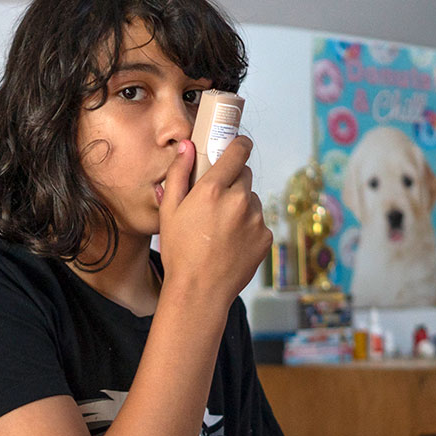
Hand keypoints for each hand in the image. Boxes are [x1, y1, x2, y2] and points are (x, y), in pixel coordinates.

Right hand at [158, 137, 271, 309]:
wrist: (199, 291)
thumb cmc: (179, 252)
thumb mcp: (169, 212)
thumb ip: (179, 174)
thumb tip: (186, 146)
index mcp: (212, 190)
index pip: (237, 153)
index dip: (238, 145)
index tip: (238, 144)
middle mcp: (239, 201)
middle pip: (245, 175)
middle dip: (233, 181)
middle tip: (215, 201)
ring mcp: (255, 220)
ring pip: (252, 200)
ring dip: (240, 206)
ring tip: (220, 230)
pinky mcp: (265, 237)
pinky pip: (258, 222)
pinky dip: (247, 228)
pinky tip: (230, 243)